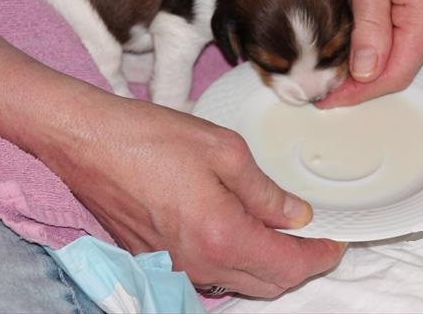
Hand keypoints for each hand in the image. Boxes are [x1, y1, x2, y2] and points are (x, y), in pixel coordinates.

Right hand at [0, 0, 342, 298]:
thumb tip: (294, 214)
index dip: (320, 257)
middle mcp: (197, 265)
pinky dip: (233, 260)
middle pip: (266, 285)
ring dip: (265, 265)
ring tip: (279, 231)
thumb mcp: (223, 149)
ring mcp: (171, 267)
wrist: (85, 140)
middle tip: (314, 238)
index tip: (337, 242)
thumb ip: (264, 191)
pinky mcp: (151, 260)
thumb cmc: (149, 136)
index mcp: (221, 236)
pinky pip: (206, 273)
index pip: (288, 266)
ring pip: (236, 283)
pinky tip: (236, 229)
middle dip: (297, 266)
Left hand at [320, 0, 422, 107]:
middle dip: (364, 75)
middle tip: (322, 81)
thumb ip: (371, 25)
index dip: (359, 93)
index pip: (396, 73)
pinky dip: (390, 29)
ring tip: (336, 55)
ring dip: (375, 52)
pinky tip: (363, 25)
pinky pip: (418, 20)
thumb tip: (366, 74)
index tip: (325, 102)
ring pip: (411, 41)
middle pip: (406, 61)